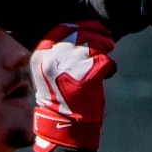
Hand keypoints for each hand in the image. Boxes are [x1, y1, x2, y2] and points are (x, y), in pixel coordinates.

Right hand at [30, 21, 116, 151]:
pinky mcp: (87, 76)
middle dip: (97, 35)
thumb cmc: (60, 98)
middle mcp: (53, 58)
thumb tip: (81, 32)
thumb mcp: (51, 72)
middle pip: (80, 34)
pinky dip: (110, 67)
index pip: (63, 28)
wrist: (64, 125)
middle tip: (108, 42)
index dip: (81, 26)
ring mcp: (70, 65)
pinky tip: (108, 74)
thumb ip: (60, 53)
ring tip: (107, 59)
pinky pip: (105, 61)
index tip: (94, 28)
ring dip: (105, 49)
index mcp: (41, 55)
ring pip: (94, 46)